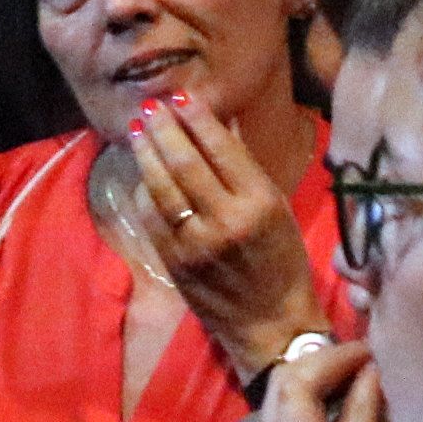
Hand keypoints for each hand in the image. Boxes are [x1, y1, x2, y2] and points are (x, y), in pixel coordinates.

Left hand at [127, 86, 332, 369]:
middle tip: (152, 106)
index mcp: (259, 202)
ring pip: (162, 188)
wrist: (271, 325)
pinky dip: (144, 192)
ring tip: (139, 130)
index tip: (183, 97)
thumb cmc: (283, 262)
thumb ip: (246, 167)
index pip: (222, 149)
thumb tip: (223, 123)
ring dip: (147, 155)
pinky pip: (152, 219)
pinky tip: (141, 173)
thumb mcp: (277, 209)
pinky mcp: (175, 263)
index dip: (199, 120)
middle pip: (186, 163)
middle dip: (165, 130)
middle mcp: (226, 220)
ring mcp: (196, 244)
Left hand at [253, 342, 382, 421]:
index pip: (353, 411)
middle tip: (358, 352)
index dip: (367, 376)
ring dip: (307, 370)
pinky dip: (296, 395)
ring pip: (274, 395)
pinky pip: (272, 418)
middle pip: (294, 390)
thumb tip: (380, 386)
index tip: (380, 360)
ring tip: (339, 365)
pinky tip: (321, 393)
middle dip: (327, 358)